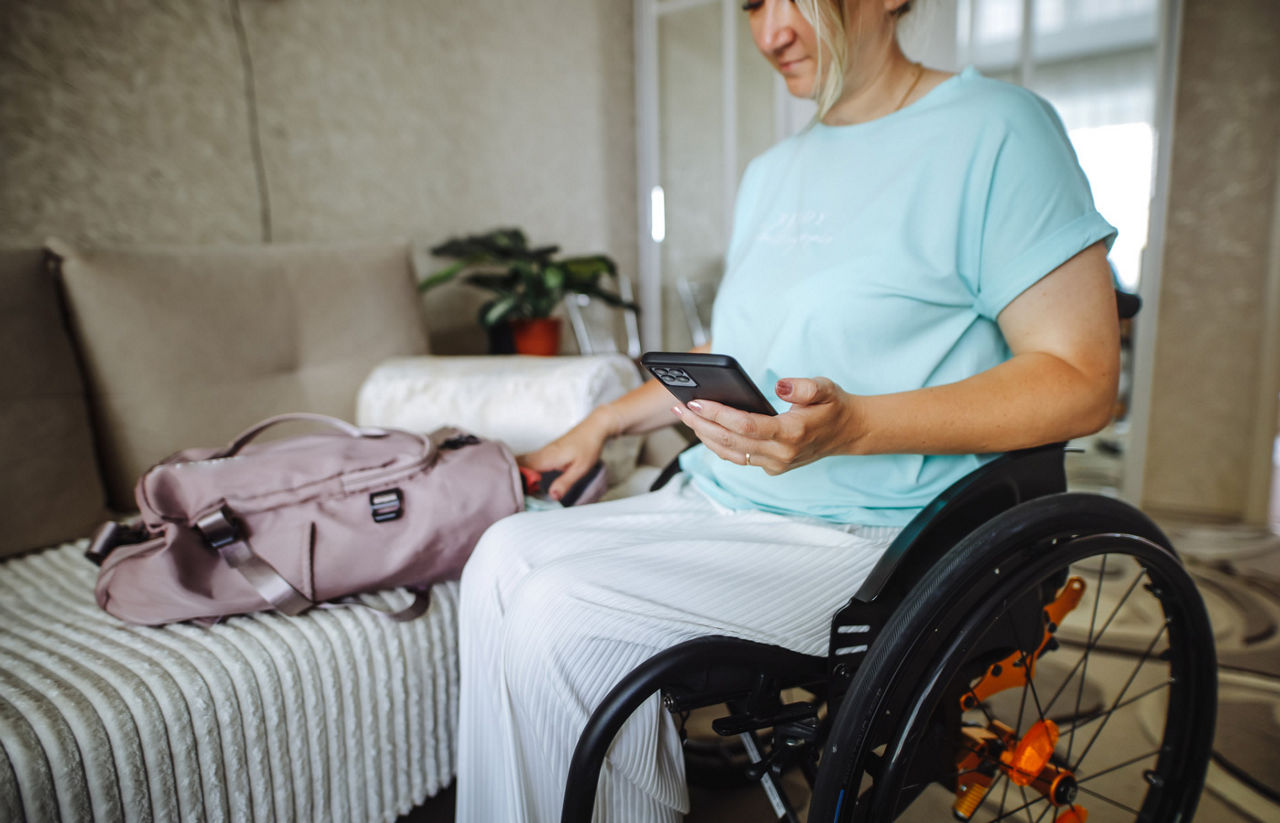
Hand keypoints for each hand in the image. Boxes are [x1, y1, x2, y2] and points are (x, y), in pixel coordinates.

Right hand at [518, 408, 616, 500]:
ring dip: (516, 471)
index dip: (515, 479)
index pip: (523, 468)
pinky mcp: (547, 450)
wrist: (594, 428)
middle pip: (519, 464)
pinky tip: (524, 477)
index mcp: (548, 458)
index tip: (513, 491)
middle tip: (509, 492)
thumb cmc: (588, 447)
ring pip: (522, 460)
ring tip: (513, 486)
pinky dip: (523, 467)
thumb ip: (565, 483)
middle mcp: (542, 453)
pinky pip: (529, 459)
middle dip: (511, 476)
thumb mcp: (580, 469)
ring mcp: (544, 450)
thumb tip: (552, 496)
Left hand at [674, 377, 861, 474]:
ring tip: (685, 416)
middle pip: (731, 441)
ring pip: (730, 453)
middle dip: (702, 424)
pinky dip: (718, 445)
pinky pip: (738, 458)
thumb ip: (804, 386)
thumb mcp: (825, 388)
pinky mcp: (772, 468)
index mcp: (792, 433)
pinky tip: (703, 429)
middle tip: (680, 407)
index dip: (719, 414)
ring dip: (704, 436)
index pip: (746, 426)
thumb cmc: (833, 405)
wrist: (849, 432)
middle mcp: (781, 454)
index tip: (697, 402)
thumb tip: (779, 386)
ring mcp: (776, 465)